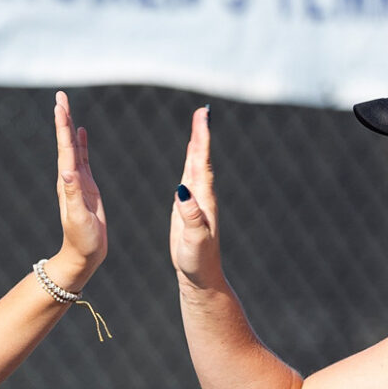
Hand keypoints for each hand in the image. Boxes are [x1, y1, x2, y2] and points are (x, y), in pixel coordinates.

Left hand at [49, 91, 106, 289]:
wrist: (84, 255)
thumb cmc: (82, 240)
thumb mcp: (79, 218)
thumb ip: (74, 195)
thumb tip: (67, 172)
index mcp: (67, 182)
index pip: (64, 149)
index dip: (63, 126)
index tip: (60, 105)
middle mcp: (69, 178)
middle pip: (65, 142)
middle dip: (63, 118)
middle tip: (60, 96)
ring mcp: (77, 181)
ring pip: (72, 147)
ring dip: (69, 127)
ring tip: (66, 106)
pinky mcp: (87, 186)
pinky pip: (82, 158)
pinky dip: (80, 143)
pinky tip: (80, 132)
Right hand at [169, 105, 221, 287]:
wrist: (200, 277)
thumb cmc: (198, 261)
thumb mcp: (194, 239)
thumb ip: (190, 215)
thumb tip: (182, 190)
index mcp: (204, 200)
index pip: (202, 163)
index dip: (202, 139)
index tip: (203, 118)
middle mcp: (203, 196)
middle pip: (201, 158)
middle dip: (201, 134)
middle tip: (202, 112)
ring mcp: (196, 201)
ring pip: (196, 165)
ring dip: (197, 144)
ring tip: (199, 125)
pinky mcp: (188, 208)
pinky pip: (189, 178)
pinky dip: (190, 162)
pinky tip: (191, 156)